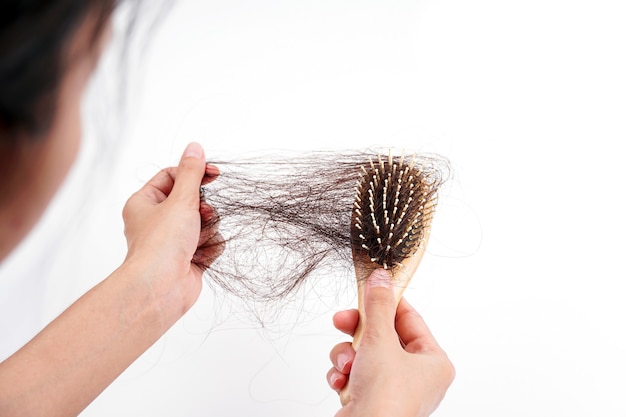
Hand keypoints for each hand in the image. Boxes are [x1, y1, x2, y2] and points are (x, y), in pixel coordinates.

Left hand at [121, 142, 222, 320]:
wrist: (160, 288)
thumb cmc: (162, 243)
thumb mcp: (180, 200)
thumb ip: (192, 173)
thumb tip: (194, 147)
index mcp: (144, 203)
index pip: (172, 177)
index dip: (194, 173)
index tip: (214, 173)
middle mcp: (157, 221)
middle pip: (193, 201)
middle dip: (202, 209)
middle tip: (198, 216)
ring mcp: (173, 241)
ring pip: (205, 222)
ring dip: (207, 229)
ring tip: (196, 241)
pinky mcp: (189, 258)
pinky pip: (210, 242)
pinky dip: (209, 247)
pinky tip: (199, 257)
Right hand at [327, 269, 454, 416]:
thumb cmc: (386, 398)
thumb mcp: (380, 340)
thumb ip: (378, 306)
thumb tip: (380, 277)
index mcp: (433, 362)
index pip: (409, 319)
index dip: (387, 302)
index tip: (369, 288)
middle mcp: (417, 376)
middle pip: (383, 336)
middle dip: (359, 332)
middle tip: (342, 320)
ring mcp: (394, 390)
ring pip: (364, 354)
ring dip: (348, 356)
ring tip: (347, 366)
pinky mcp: (372, 400)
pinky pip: (355, 374)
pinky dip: (344, 375)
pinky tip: (342, 382)